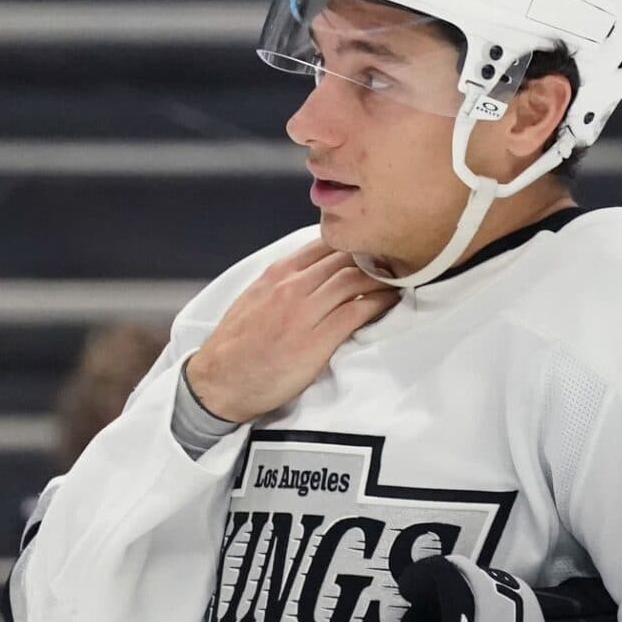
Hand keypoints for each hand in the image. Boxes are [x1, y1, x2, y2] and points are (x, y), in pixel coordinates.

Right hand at [183, 238, 398, 423]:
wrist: (218, 381)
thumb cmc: (237, 345)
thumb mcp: (255, 297)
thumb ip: (284, 281)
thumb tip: (313, 270)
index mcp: (277, 272)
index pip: (325, 242)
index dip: (355, 241)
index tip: (375, 244)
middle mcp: (291, 286)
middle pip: (345, 257)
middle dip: (375, 254)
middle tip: (399, 258)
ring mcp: (304, 312)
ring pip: (355, 279)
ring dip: (383, 276)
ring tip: (402, 277)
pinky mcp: (316, 341)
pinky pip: (357, 312)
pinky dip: (379, 303)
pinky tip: (392, 301)